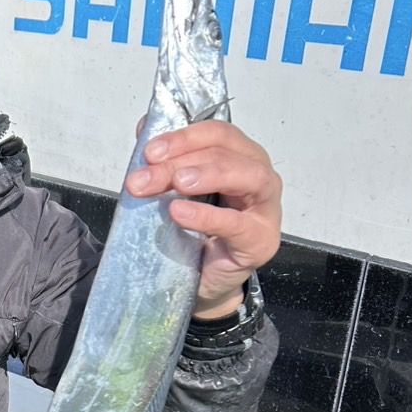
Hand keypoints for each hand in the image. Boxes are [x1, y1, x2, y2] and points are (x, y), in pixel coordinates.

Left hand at [125, 120, 281, 319]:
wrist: (201, 282)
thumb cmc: (194, 234)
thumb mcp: (175, 193)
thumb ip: (165, 161)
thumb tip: (145, 128)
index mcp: (240, 156)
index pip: (217, 134)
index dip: (183, 137)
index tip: (149, 151)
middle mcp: (259, 175)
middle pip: (226, 153)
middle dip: (182, 160)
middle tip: (145, 178)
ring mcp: (266, 208)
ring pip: (248, 176)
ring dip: (208, 174)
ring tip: (177, 184)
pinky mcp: (261, 240)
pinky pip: (237, 224)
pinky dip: (207, 216)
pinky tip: (180, 214)